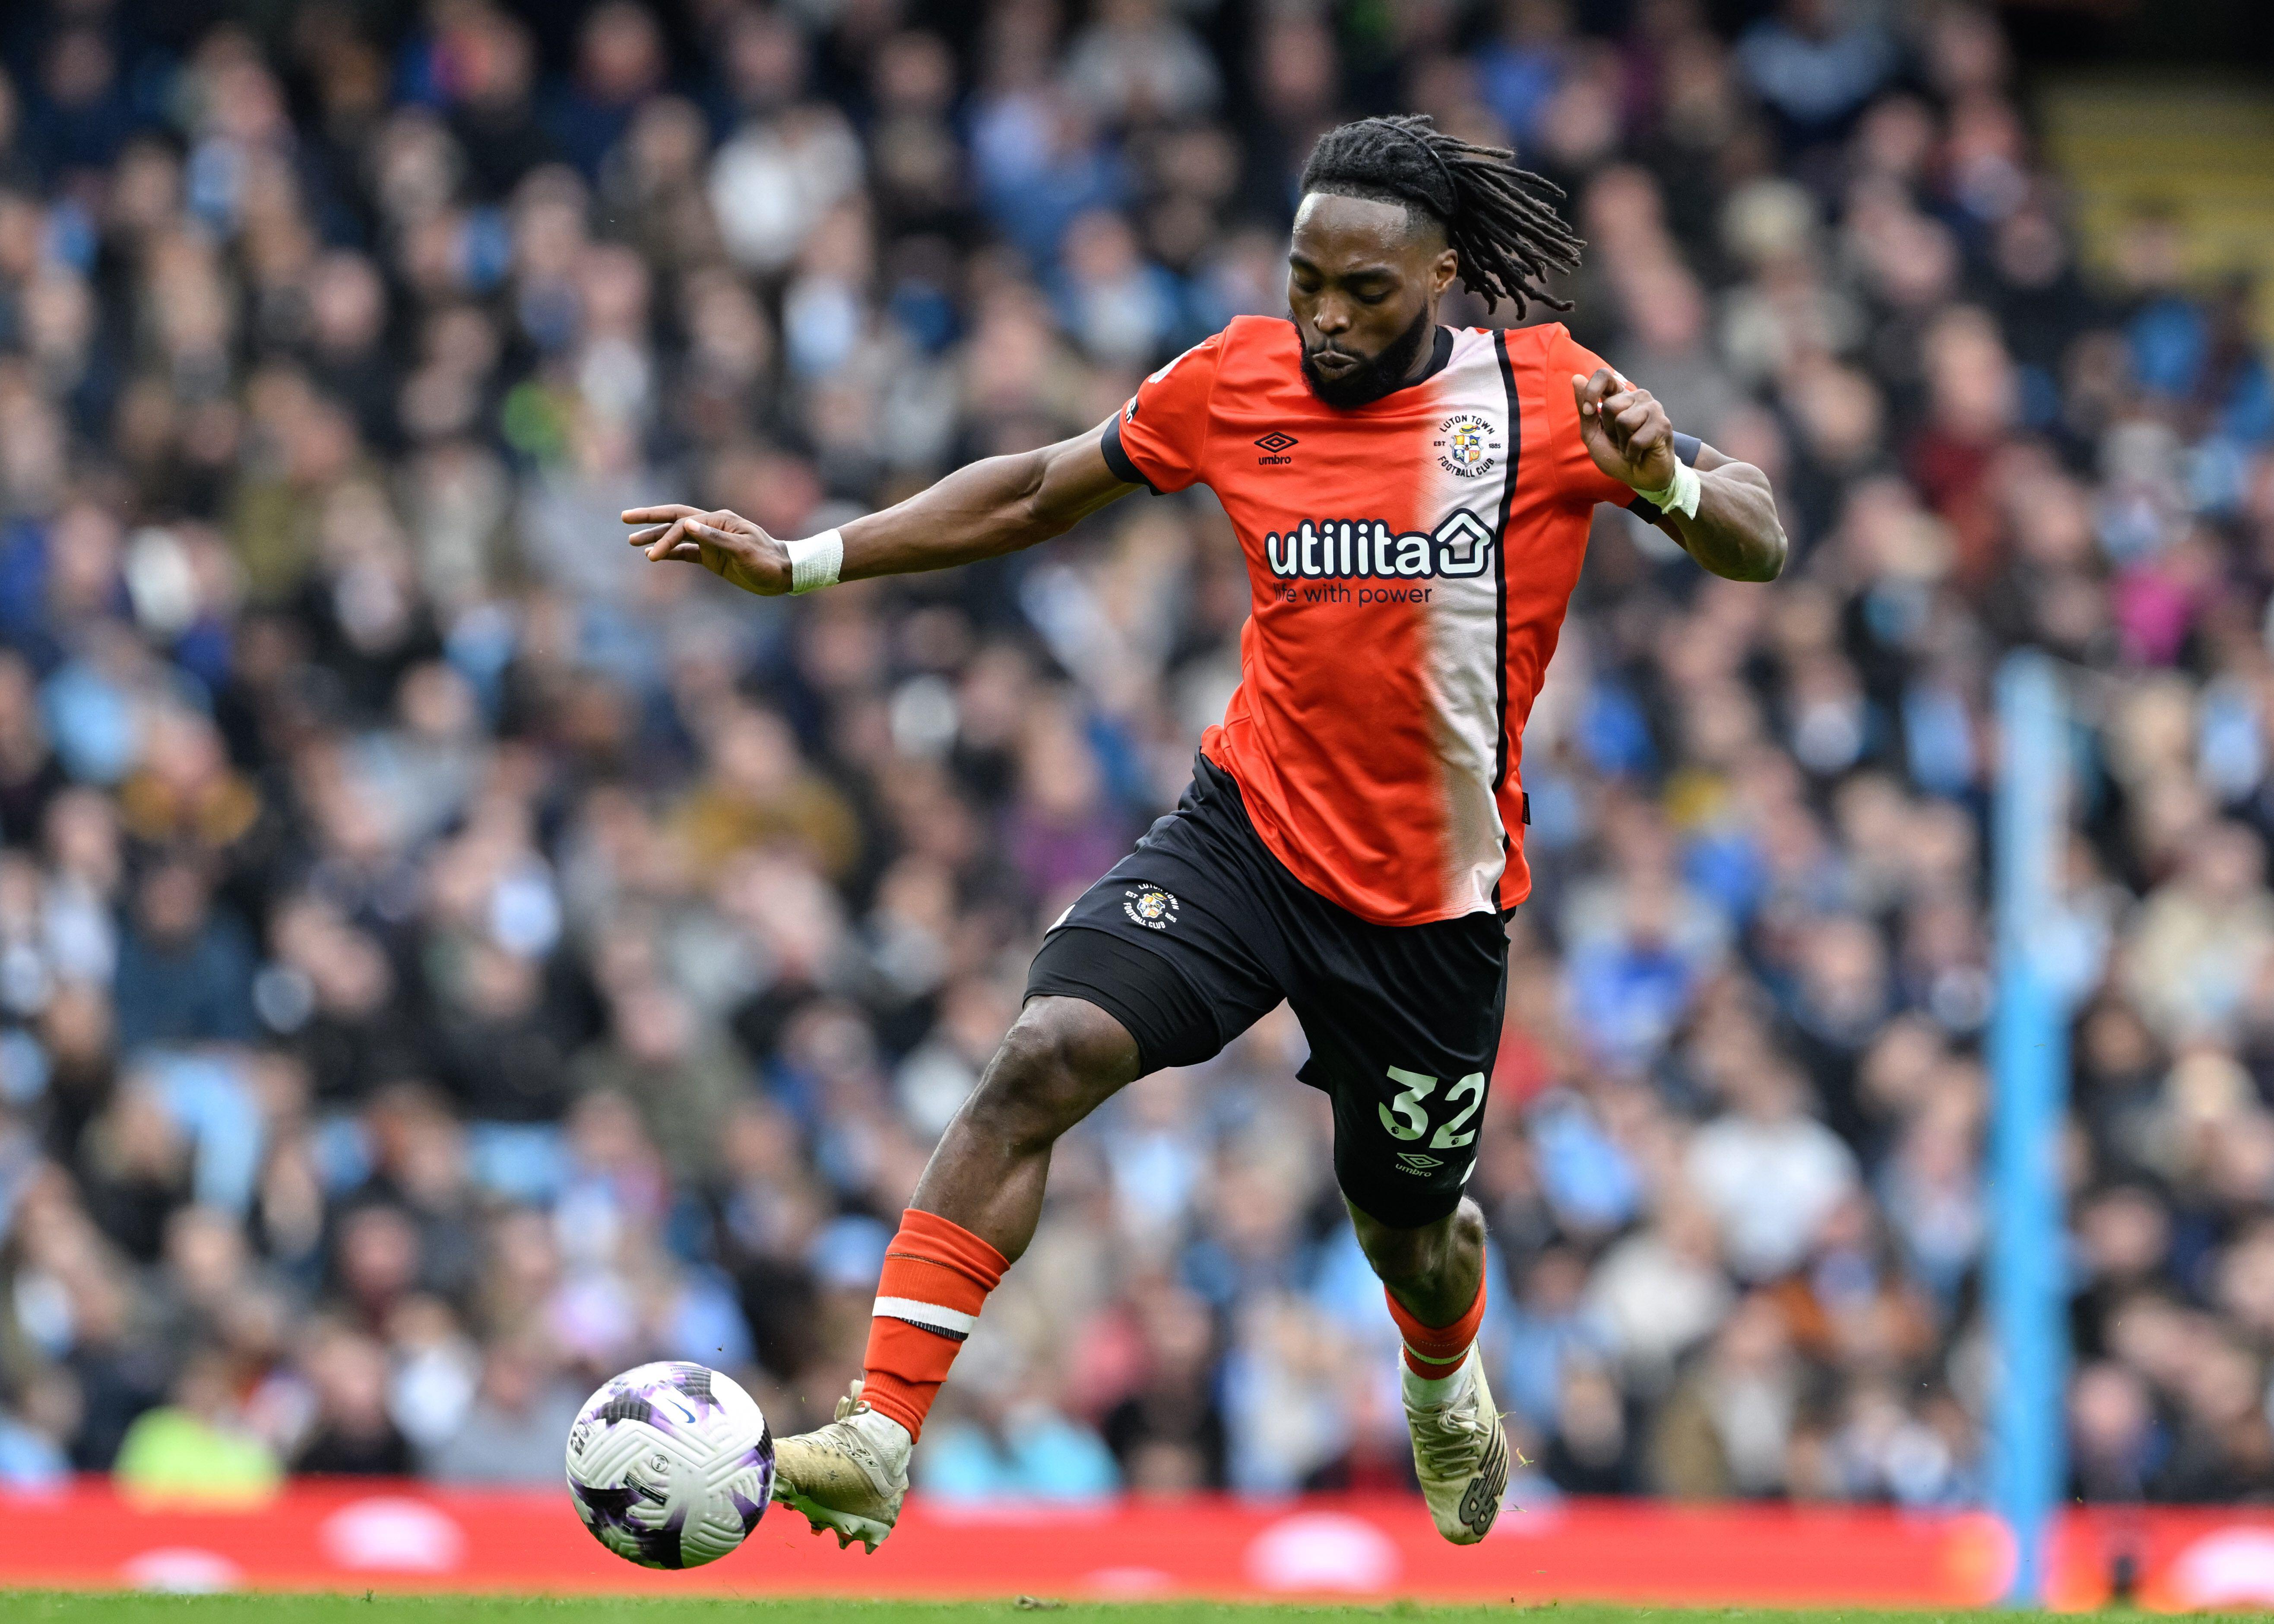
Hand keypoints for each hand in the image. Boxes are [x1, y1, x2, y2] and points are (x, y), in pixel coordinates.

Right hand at [621, 505, 789, 595]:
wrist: (784, 574)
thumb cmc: (767, 561)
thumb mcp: (743, 551)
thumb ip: (715, 539)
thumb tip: (688, 525)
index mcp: (720, 520)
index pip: (685, 524)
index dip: (667, 537)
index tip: (654, 555)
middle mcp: (713, 526)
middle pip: (675, 517)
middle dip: (650, 518)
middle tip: (624, 518)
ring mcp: (711, 541)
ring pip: (678, 536)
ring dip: (656, 538)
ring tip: (632, 542)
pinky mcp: (712, 557)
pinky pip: (686, 553)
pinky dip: (670, 553)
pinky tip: (654, 556)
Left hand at [1571, 369, 1677, 496]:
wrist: (1639, 477)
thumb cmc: (1616, 455)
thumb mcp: (1592, 434)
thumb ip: (1585, 408)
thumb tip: (1576, 378)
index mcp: (1619, 396)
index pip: (1604, 376)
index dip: (1592, 391)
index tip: (1588, 411)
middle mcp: (1637, 397)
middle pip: (1611, 406)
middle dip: (1610, 430)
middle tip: (1620, 439)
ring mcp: (1653, 408)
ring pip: (1624, 421)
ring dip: (1622, 442)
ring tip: (1631, 445)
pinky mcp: (1663, 424)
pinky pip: (1636, 439)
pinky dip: (1632, 452)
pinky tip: (1640, 453)